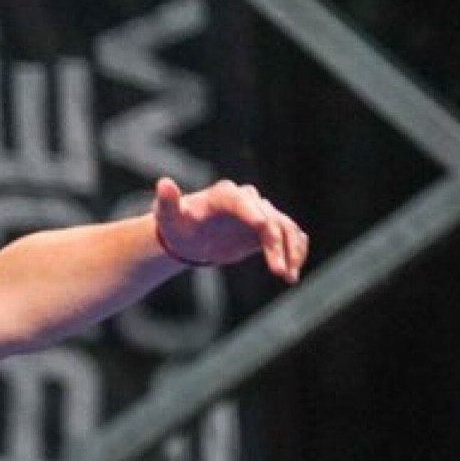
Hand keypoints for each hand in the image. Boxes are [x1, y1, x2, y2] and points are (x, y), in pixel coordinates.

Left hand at [153, 175, 308, 282]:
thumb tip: (164, 184)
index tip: (262, 226)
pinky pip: (290, 236)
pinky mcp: (269, 229)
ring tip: (289, 276)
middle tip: (277, 270)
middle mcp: (247, 201)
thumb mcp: (168, 216)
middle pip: (269, 217)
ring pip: (285, 228)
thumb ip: (167, 202)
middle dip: (276, 242)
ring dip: (291, 251)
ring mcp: (261, 213)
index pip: (241, 200)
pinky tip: (292, 274)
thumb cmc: (177, 225)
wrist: (190, 237)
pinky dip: (295, 252)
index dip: (251, 212)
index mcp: (223, 196)